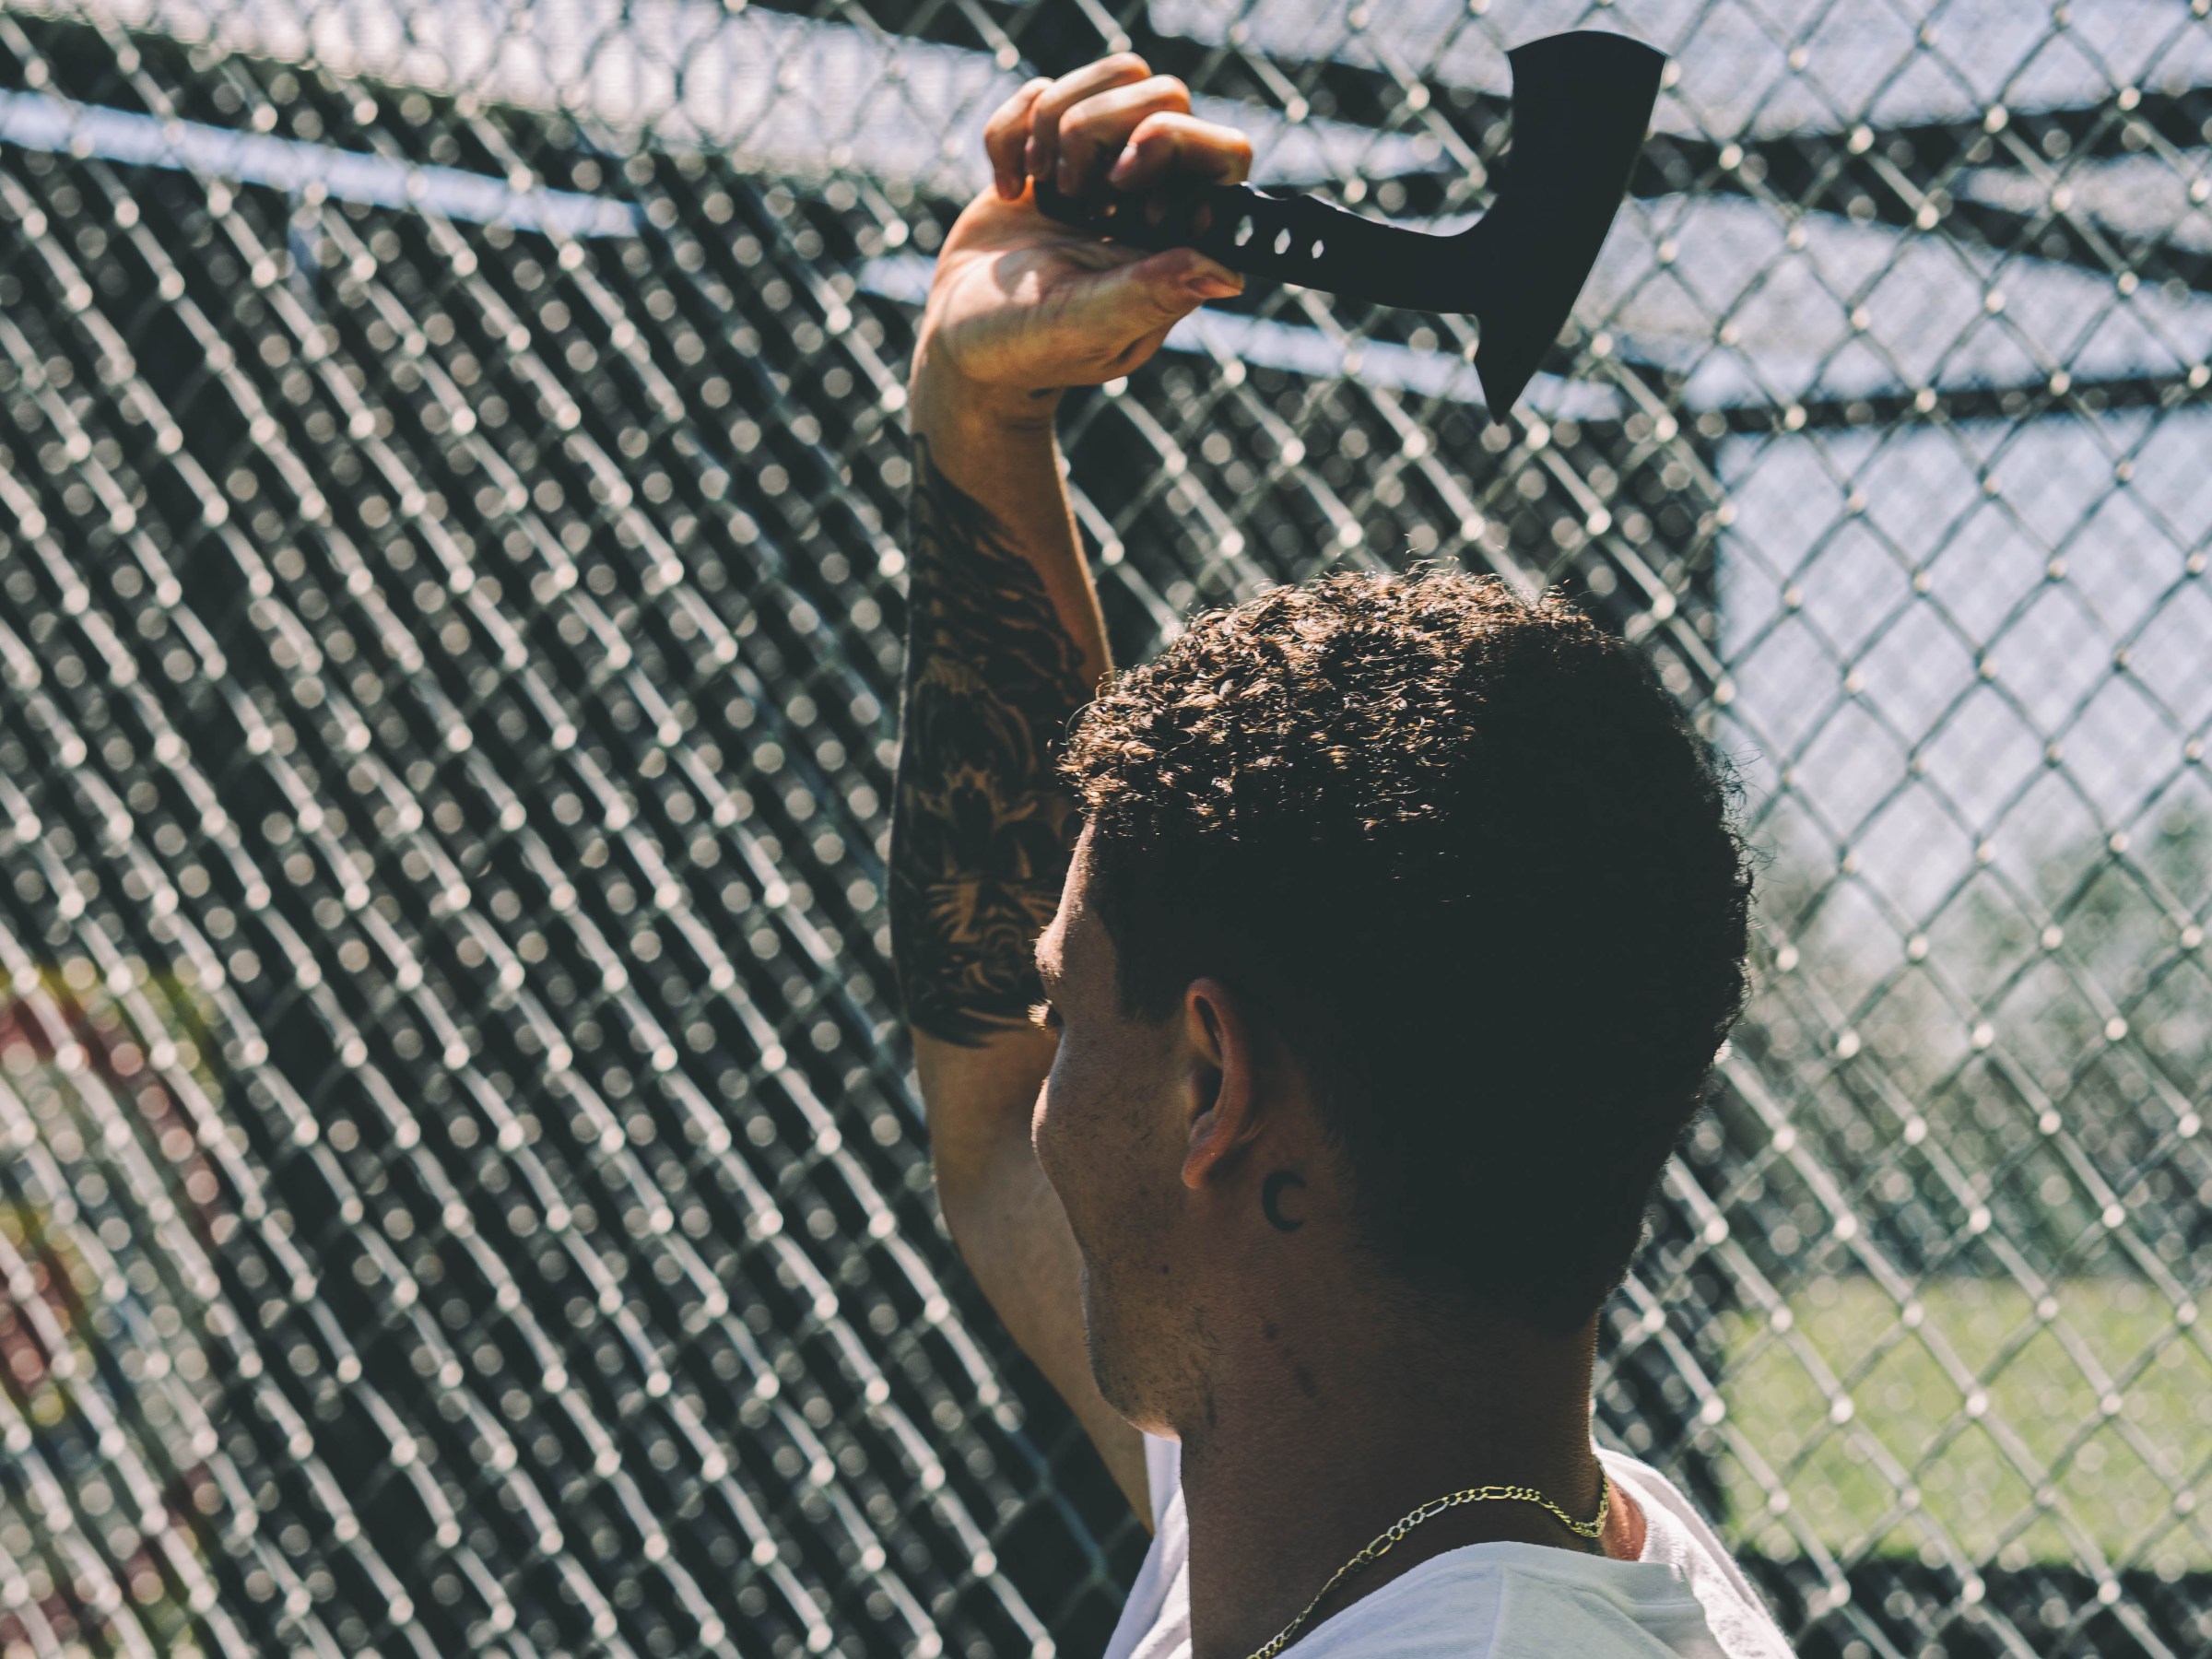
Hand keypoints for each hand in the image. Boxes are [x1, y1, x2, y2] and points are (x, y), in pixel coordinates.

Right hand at [913, 53, 1253, 407]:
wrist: (961, 339)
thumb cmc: (1027, 348)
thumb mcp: (1084, 327)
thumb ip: (1149, 295)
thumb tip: (1227, 274)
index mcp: (1179, 239)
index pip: (1223, 153)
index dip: (1175, 145)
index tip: (1119, 186)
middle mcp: (1153, 194)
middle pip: (1165, 94)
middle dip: (1102, 128)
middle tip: (1070, 191)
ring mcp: (1104, 164)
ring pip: (1117, 76)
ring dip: (1059, 120)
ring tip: (1040, 185)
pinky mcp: (1053, 146)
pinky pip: (1046, 90)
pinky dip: (1010, 131)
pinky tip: (1008, 189)